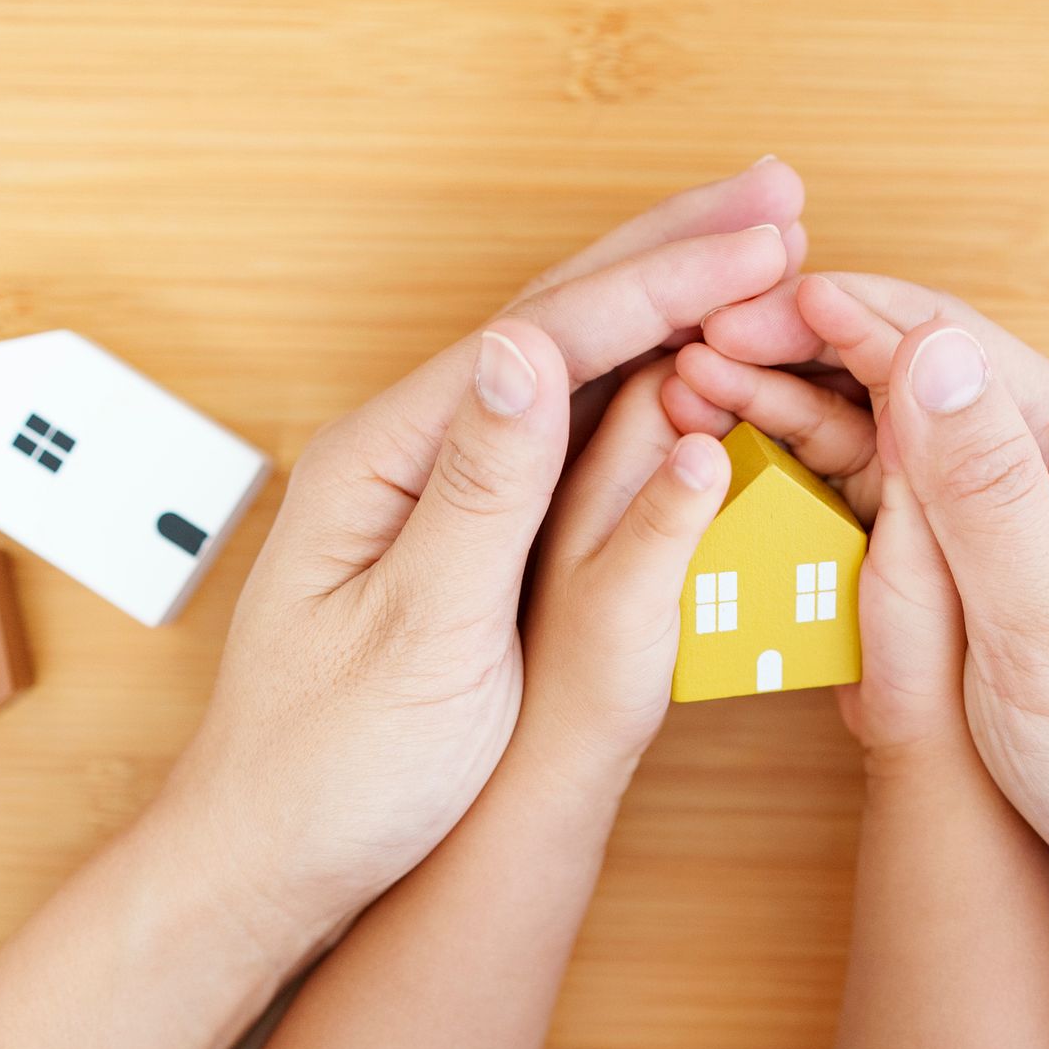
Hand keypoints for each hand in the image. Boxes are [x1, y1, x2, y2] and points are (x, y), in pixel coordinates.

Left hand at [148, 162, 806, 957]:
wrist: (272, 852)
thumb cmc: (333, 768)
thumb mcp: (417, 636)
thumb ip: (477, 489)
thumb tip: (522, 346)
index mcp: (384, 456)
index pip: (543, 339)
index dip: (661, 284)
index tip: (761, 243)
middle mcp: (404, 445)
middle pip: (552, 316)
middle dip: (669, 251)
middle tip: (776, 196)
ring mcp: (431, 478)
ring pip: (563, 357)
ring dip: (660, 295)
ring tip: (752, 246)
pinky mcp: (459, 520)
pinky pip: (563, 420)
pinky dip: (638, 372)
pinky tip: (686, 352)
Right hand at [660, 342, 970, 764]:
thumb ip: (987, 491)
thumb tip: (926, 350)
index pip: (941, 345)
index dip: (831, 319)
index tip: (729, 317)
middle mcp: (1046, 469)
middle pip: (905, 376)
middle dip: (796, 351)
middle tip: (691, 351)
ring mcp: (1010, 521)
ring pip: (886, 438)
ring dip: (795, 407)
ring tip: (698, 394)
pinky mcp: (984, 576)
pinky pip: (888, 504)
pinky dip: (819, 478)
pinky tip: (758, 469)